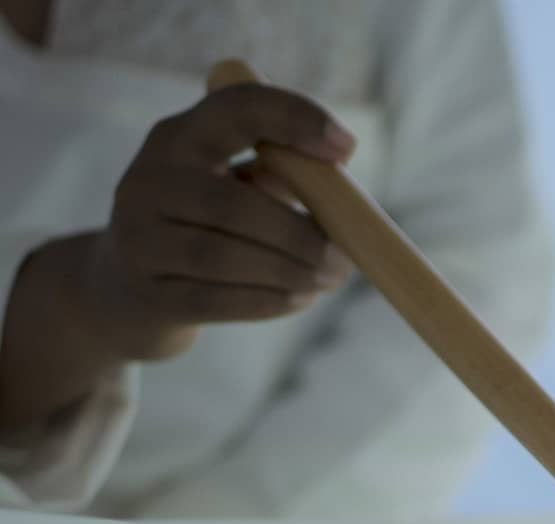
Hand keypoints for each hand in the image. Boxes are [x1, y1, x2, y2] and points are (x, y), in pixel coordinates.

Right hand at [74, 81, 357, 362]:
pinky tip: (300, 299)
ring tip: (330, 279)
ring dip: (288, 271)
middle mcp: (147, 180)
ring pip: (222, 256)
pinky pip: (216, 300)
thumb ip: (278, 178)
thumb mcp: (231, 188)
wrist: (123, 290)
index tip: (348, 147)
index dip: (293, 119)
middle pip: (231, 203)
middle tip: (345, 256)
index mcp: (176, 138)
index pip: (235, 109)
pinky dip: (267, 301)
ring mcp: (139, 238)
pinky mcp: (148, 293)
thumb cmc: (203, 229)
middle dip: (298, 233)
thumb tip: (342, 201)